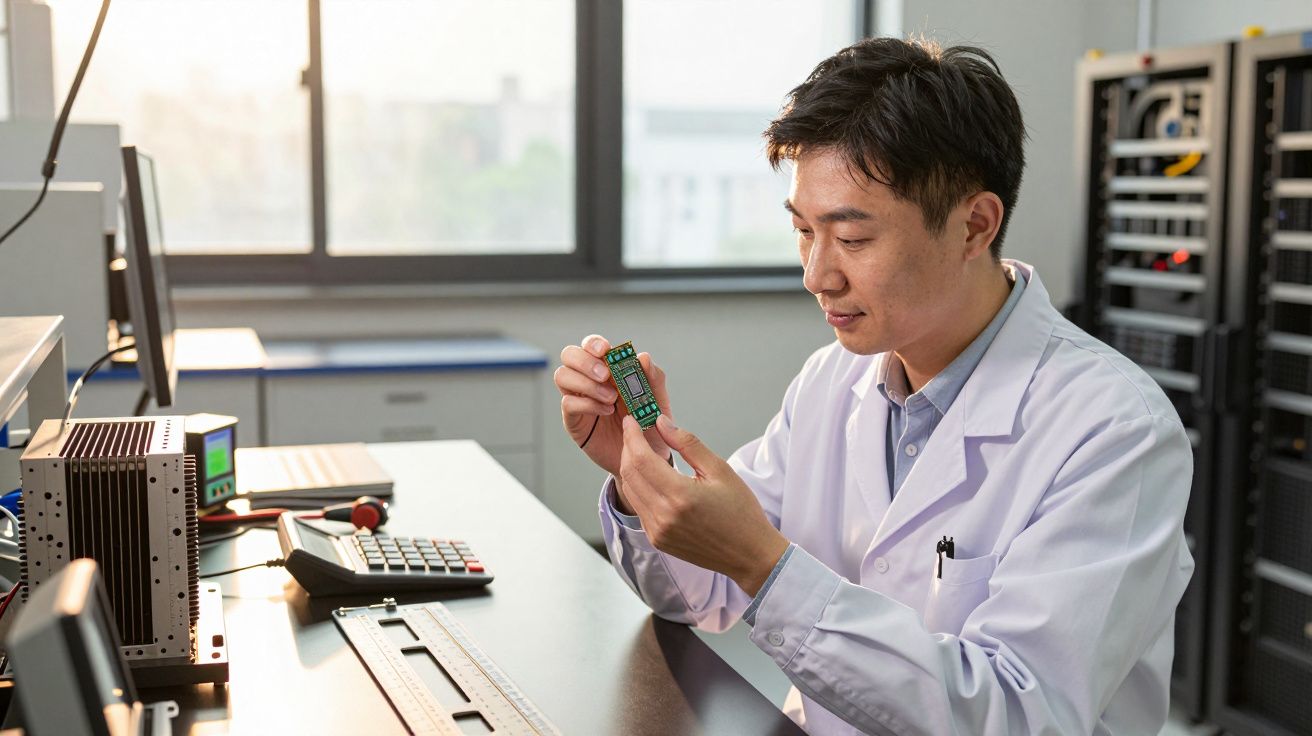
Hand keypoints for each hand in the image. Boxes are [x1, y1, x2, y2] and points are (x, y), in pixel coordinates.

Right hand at [555, 335, 672, 508]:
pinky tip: (606, 411)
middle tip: (605, 375)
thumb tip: (643, 357)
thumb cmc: (649, 426)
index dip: (594, 343)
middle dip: (585, 361)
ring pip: (563, 376)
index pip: (591, 346)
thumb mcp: (658, 402)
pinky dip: (587, 404)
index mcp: (609, 368)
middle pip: (569, 355)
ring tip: (611, 399)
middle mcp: (589, 380)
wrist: (644, 459)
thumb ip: (654, 379)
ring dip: (586, 383)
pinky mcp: (574, 419)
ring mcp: (579, 398)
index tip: (605, 350)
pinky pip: (568, 404)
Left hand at [619, 414, 788, 596]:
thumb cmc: (741, 512)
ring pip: (630, 490)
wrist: (749, 554)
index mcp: (680, 496)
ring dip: (630, 467)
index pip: (640, 459)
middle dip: (628, 448)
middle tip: (634, 432)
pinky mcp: (657, 540)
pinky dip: (638, 487)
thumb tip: (662, 423)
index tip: (630, 421)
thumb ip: (687, 443)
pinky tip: (650, 476)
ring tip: (641, 451)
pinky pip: (638, 507)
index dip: (631, 436)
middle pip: (629, 473)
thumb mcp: (719, 470)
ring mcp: (657, 531)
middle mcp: (663, 516)